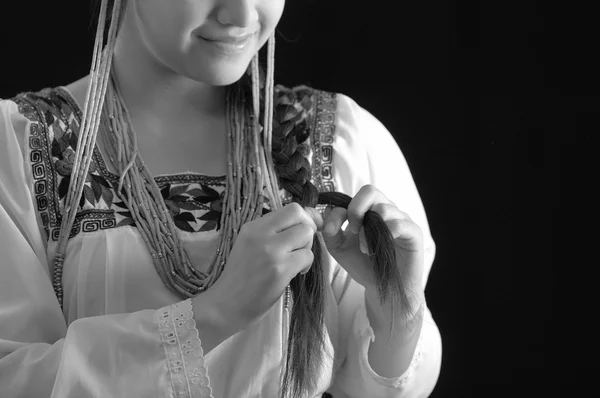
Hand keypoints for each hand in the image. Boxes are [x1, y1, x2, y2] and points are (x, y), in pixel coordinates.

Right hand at [201, 202, 320, 337]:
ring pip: (307, 235)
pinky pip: (307, 256)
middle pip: (300, 216)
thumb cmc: (239, 278)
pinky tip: (295, 274)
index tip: (302, 232)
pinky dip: (306, 265)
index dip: (304, 218)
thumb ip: (272, 233)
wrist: (225, 306)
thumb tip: (306, 220)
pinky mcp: (280, 270)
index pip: (290, 208)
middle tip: (300, 247)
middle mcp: (261, 234)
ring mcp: (271, 251)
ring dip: (307, 249)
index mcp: (252, 226)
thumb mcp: (249, 245)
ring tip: (296, 263)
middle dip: (308, 230)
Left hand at [321, 185, 424, 322]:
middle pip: (370, 191)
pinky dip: (387, 232)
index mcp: (369, 210)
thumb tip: (328, 212)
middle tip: (352, 231)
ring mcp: (402, 220)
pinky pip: (401, 224)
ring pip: (384, 208)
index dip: (340, 210)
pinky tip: (380, 247)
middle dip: (355, 209)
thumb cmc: (363, 265)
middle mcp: (386, 210)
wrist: (383, 288)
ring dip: (368, 230)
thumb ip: (330, 230)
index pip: (353, 196)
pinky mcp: (414, 234)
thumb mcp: (339, 248)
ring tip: (365, 248)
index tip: (333, 230)